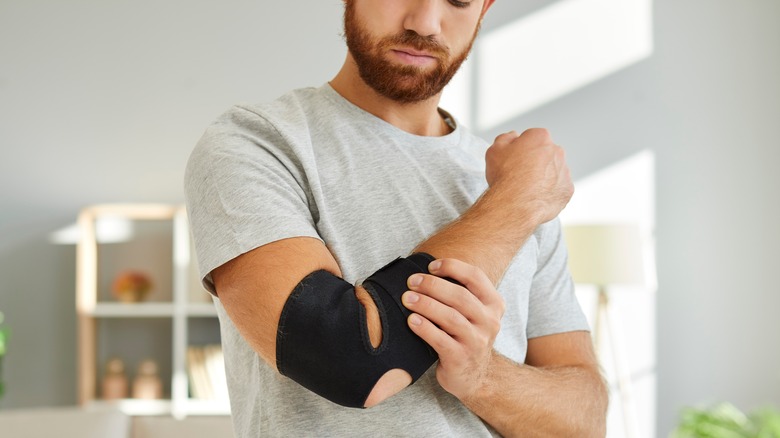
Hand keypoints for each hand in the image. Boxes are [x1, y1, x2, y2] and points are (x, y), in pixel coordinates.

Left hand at [402, 258, 504, 400]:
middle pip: (460, 296)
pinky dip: (424, 328)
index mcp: (494, 304)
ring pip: (450, 317)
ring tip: (407, 298)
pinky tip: (411, 320)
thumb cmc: (464, 335)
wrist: (472, 376)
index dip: (452, 267)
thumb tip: (425, 270)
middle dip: (432, 285)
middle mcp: (490, 322)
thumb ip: (458, 292)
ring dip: (425, 305)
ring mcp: (477, 342)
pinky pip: (440, 340)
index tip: (430, 266)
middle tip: (411, 282)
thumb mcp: (473, 312)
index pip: (475, 276)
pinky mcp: (461, 359)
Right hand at [485, 128, 573, 223]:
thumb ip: (505, 138)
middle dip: (534, 161)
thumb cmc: (505, 177)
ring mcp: (564, 171)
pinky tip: (535, 196)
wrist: (515, 204)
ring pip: (553, 171)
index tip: (514, 159)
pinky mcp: (567, 190)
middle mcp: (556, 151)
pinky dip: (549, 191)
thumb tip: (512, 137)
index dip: (520, 149)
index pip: (531, 138)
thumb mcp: (494, 150)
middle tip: (519, 174)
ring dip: (543, 176)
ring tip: (526, 188)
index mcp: (540, 137)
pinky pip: (558, 188)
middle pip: (545, 153)